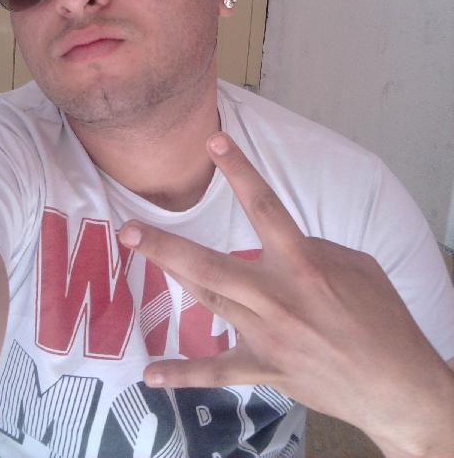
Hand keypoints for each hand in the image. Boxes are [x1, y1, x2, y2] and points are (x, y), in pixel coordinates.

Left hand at [118, 132, 453, 457]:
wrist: (397, 385)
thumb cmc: (383, 317)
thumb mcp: (358, 266)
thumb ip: (314, 249)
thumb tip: (284, 242)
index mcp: (305, 264)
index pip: (266, 208)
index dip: (239, 171)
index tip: (213, 140)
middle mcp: (277, 297)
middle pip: (212, 265)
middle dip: (167, 246)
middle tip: (129, 228)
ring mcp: (266, 335)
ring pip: (208, 302)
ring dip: (172, 278)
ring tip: (140, 254)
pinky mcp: (265, 369)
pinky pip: (217, 372)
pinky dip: (184, 374)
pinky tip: (151, 375)